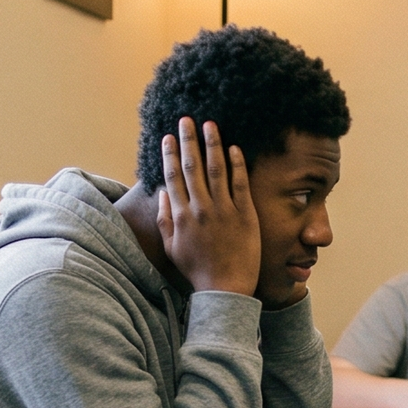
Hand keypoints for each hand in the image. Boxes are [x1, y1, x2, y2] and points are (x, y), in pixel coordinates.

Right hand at [155, 117, 262, 296]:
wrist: (225, 288)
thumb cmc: (197, 270)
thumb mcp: (172, 247)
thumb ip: (165, 219)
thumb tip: (162, 193)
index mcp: (180, 216)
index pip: (173, 177)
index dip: (170, 154)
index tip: (168, 137)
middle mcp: (200, 209)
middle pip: (192, 167)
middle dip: (188, 140)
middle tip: (186, 119)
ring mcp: (223, 210)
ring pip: (216, 169)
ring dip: (212, 144)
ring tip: (210, 124)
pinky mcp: (245, 214)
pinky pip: (240, 184)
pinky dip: (237, 164)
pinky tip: (234, 147)